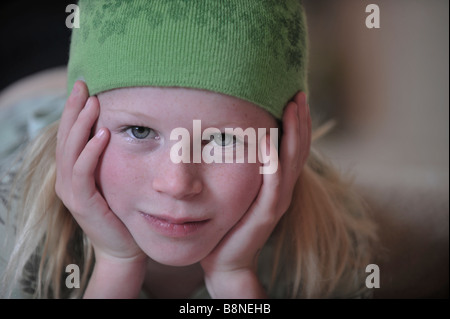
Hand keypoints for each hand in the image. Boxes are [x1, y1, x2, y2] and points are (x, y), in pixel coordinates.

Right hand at [55, 81, 146, 296]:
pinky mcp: (81, 203)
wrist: (125, 247)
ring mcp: (71, 191)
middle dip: (74, 109)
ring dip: (81, 125)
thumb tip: (126, 126)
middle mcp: (67, 178)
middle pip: (65, 136)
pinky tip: (103, 135)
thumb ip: (113, 157)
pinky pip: (82, 173)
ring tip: (93, 103)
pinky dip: (90, 152)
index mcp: (74, 171)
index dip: (75, 110)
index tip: (86, 86)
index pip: (70, 134)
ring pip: (70, 150)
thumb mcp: (117, 178)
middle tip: (84, 84)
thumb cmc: (125, 211)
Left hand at [200, 92, 310, 297]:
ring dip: (294, 133)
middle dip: (300, 119)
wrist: (225, 259)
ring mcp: (277, 201)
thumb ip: (242, 164)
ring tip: (293, 106)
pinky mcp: (266, 214)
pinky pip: (273, 184)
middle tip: (298, 91)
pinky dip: (274, 161)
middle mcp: (282, 188)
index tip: (293, 93)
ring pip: (292, 161)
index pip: (292, 144)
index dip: (297, 120)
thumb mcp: (236, 186)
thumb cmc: (228, 220)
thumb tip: (228, 133)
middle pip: (298, 148)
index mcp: (277, 180)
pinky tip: (268, 139)